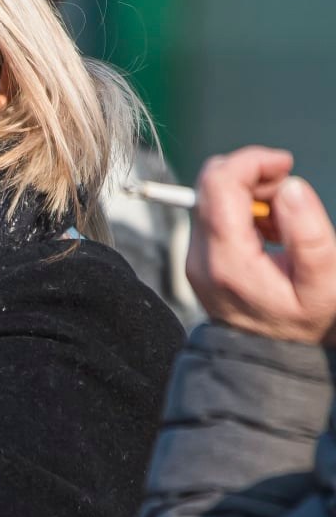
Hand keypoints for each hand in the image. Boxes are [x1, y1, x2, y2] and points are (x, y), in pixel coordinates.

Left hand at [189, 147, 335, 346]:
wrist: (273, 355)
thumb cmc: (304, 320)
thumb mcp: (323, 281)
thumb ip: (308, 231)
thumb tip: (287, 187)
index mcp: (226, 260)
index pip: (218, 185)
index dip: (251, 162)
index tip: (284, 164)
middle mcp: (199, 257)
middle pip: (209, 186)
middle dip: (251, 175)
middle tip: (288, 192)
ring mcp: (194, 259)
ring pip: (210, 197)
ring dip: (249, 193)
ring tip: (282, 221)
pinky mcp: (198, 259)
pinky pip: (213, 215)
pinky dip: (241, 209)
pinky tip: (268, 231)